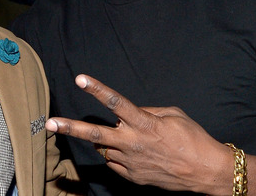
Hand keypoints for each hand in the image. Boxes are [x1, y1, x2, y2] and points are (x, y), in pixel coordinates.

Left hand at [45, 74, 231, 193]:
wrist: (206, 172)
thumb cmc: (193, 138)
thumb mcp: (173, 114)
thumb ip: (147, 111)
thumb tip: (129, 114)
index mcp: (144, 123)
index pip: (115, 102)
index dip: (97, 89)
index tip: (80, 79)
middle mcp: (133, 143)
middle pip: (94, 134)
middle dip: (69, 128)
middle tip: (49, 123)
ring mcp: (131, 162)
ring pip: (103, 149)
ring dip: (104, 141)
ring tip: (121, 137)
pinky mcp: (133, 177)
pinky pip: (115, 163)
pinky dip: (118, 155)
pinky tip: (133, 153)